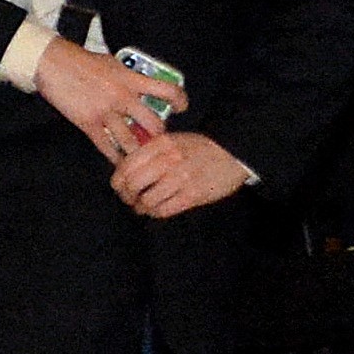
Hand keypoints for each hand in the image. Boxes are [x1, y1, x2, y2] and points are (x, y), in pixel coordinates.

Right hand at [31, 37, 175, 161]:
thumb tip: (140, 87)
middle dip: (159, 135)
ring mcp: (105, 112)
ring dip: (138, 150)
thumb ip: (128, 78)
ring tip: (141, 157)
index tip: (181, 108)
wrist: (53, 64)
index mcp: (132, 80)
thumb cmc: (81, 61)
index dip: (179, 101)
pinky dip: (114, 156)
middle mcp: (123, 97)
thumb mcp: (113, 64)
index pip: (167, 90)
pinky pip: (106, 146)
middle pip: (153, 124)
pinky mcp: (88, 123)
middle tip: (158, 140)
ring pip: (131, 140)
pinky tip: (118, 161)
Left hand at [113, 129, 255, 218]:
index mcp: (161, 145)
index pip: (126, 166)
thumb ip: (150, 151)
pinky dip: (155, 213)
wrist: (235, 154)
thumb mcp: (173, 140)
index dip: (118, 181)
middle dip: (126, 195)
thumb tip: (124, 169)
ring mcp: (181, 179)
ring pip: (147, 200)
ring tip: (143, 206)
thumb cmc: (200, 148)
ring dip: (141, 206)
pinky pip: (164, 210)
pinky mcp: (194, 195)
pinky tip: (156, 210)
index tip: (119, 186)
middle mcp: (169, 160)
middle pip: (132, 184)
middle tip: (130, 198)